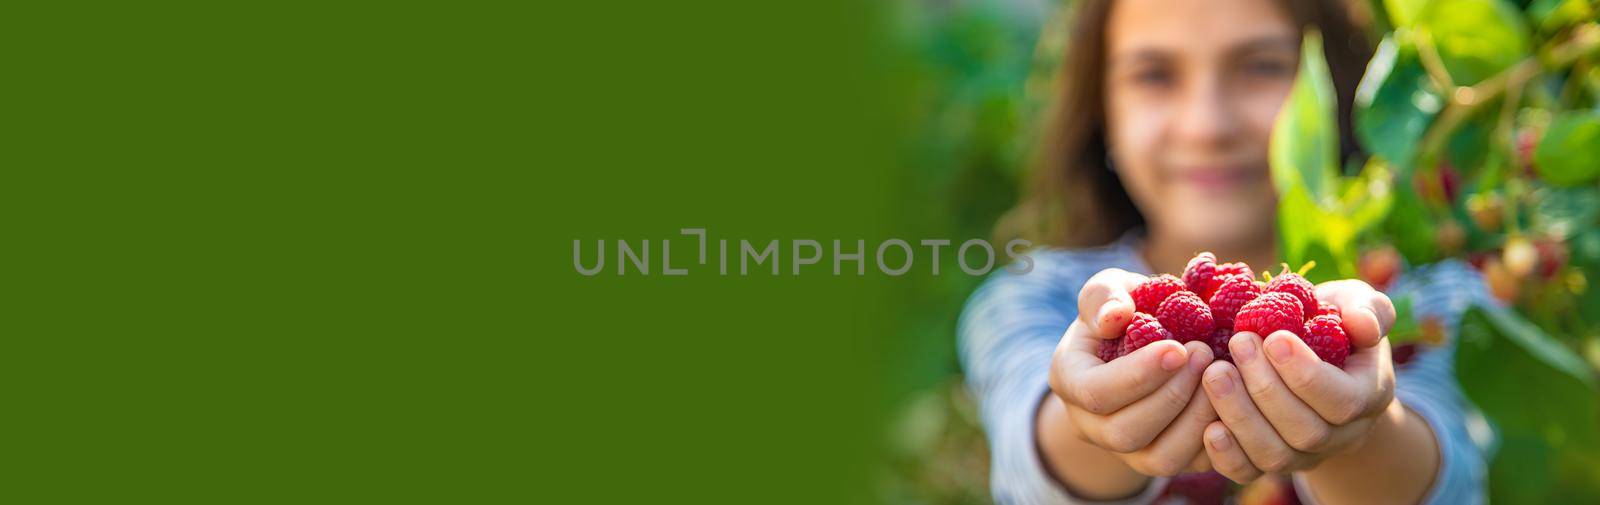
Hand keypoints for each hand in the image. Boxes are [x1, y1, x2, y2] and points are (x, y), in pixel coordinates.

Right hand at [1043, 268, 1217, 477]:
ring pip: (1160, 459)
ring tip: (1221, 376)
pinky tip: (1233, 400)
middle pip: (1125, 433)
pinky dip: (1218, 438)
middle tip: (1205, 354)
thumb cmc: (1126, 313)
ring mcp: (1129, 451)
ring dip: (1196, 420)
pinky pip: (1191, 465)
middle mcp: (1093, 425)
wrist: (1142, 346)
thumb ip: (1104, 296)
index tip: (1177, 347)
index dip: (1138, 375)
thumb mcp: (1109, 291)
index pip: (1096, 393)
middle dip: (1171, 396)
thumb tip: (1115, 316)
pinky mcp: (1166, 460)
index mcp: (1070, 381)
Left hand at [1199, 280, 1397, 483]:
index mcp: (1367, 396)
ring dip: (1240, 416)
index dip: (1306, 374)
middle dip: (1266, 388)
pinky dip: (1226, 454)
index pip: (1341, 400)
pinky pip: (1246, 471)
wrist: (1309, 356)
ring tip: (1214, 374)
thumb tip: (1362, 325)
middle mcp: (1339, 435)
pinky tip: (1208, 426)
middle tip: (1237, 343)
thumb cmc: (1331, 322)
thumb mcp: (1355, 305)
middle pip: (1305, 431)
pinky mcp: (1266, 461)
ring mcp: (1302, 454)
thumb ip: (1367, 309)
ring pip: (1274, 454)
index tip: (1273, 337)